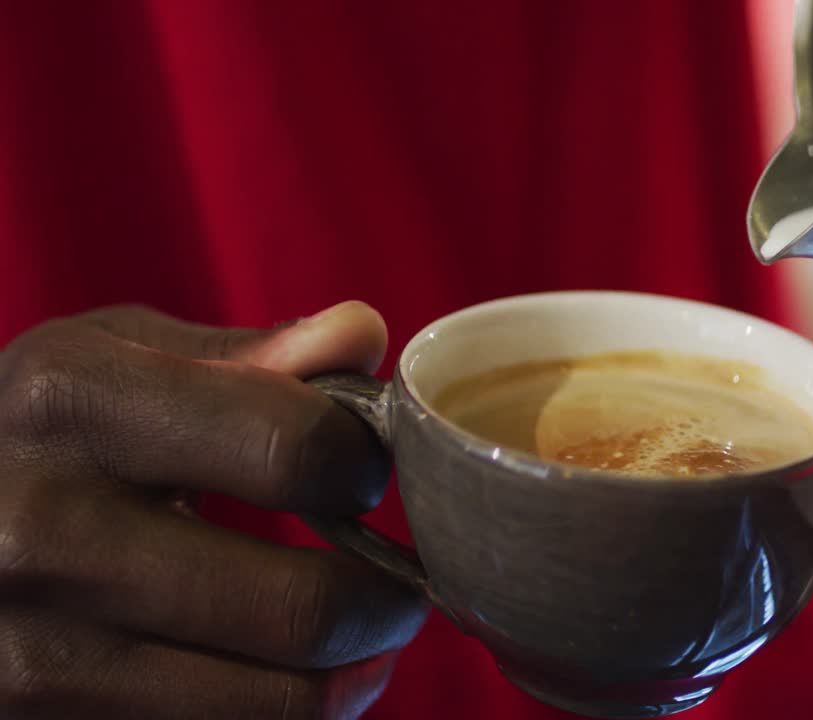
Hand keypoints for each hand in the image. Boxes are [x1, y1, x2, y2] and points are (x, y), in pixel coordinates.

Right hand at [0, 302, 426, 718]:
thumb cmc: (32, 434)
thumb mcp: (107, 362)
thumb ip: (244, 355)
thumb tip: (363, 334)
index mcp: (73, 405)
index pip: (293, 449)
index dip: (364, 464)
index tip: (371, 473)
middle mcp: (40, 531)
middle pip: (301, 605)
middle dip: (386, 602)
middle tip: (402, 587)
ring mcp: (30, 651)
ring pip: (277, 701)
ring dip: (352, 675)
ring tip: (363, 641)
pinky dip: (286, 714)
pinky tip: (288, 680)